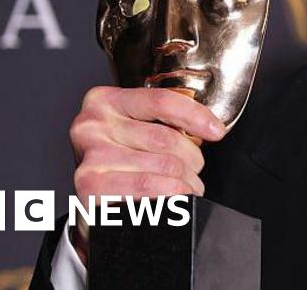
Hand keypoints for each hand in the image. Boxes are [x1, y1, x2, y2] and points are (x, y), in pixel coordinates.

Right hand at [67, 86, 225, 262]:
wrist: (89, 206)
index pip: (161, 101)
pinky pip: (149, 188)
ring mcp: (89, 156)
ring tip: (187, 189)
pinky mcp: (91, 186)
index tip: (216, 131)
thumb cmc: (120, 164)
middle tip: (195, 172)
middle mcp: (92, 125)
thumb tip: (210, 128)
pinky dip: (171, 197)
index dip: (196, 116)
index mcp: (105, 100)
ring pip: (163, 166)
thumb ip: (162, 121)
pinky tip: (174, 202)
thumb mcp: (133, 131)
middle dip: (193, 159)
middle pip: (165, 138)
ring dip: (186, 183)